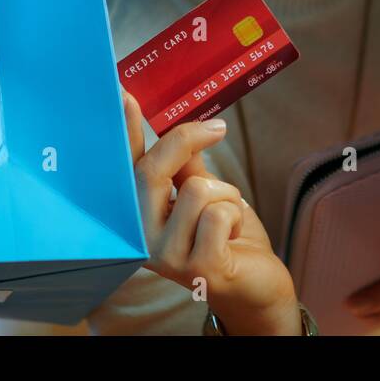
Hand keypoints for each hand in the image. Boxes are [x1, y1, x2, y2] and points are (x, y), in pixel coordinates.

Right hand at [123, 91, 300, 334]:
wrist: (255, 288)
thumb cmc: (228, 239)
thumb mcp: (207, 194)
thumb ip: (189, 166)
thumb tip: (185, 129)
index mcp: (141, 213)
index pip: (130, 165)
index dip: (126, 129)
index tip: (123, 93)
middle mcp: (142, 235)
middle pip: (153, 170)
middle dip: (188, 140)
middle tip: (219, 128)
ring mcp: (166, 255)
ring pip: (197, 188)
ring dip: (226, 195)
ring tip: (227, 219)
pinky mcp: (196, 267)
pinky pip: (218, 213)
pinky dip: (236, 215)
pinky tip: (233, 238)